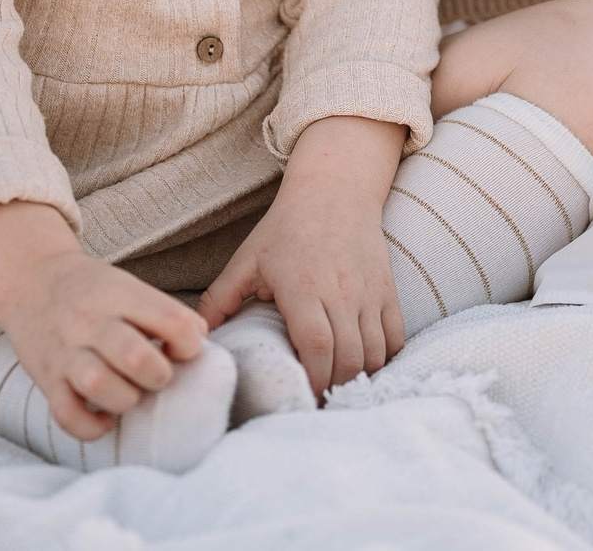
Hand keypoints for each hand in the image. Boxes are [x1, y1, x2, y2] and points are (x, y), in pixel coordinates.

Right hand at [0, 200, 208, 441]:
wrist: (31, 280)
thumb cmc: (93, 290)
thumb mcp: (130, 286)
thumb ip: (164, 312)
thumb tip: (201, 341)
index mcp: (121, 295)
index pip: (173, 321)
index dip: (190, 344)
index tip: (182, 349)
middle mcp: (92, 322)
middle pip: (136, 357)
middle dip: (159, 376)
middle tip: (157, 375)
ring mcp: (66, 352)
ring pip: (99, 385)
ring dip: (126, 399)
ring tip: (131, 395)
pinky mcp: (46, 380)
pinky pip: (67, 415)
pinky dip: (92, 427)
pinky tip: (106, 419)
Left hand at [197, 114, 406, 399]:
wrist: (336, 189)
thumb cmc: (287, 227)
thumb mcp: (247, 259)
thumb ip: (220, 298)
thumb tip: (198, 337)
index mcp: (303, 287)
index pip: (317, 345)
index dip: (313, 380)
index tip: (300, 398)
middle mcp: (341, 292)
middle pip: (348, 358)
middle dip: (333, 390)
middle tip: (316, 403)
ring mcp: (368, 292)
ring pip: (374, 352)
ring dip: (357, 378)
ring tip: (337, 390)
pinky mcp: (387, 290)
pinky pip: (394, 336)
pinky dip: (383, 359)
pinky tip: (364, 367)